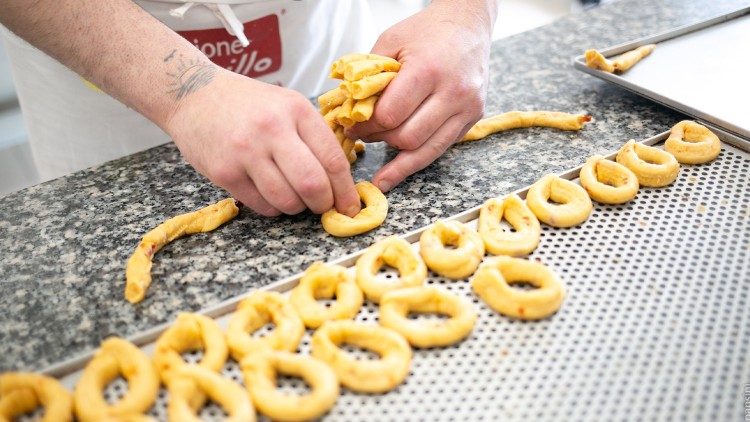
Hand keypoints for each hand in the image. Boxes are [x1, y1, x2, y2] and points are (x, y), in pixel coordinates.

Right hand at [166, 68, 360, 216]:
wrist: (193, 94)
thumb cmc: (247, 104)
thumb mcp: (287, 105)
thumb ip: (314, 137)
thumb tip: (340, 181)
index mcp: (296, 110)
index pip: (333, 159)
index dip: (345, 190)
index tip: (350, 205)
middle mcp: (272, 130)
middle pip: (313, 185)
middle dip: (324, 204)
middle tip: (323, 207)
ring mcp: (246, 152)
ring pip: (287, 201)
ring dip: (297, 208)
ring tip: (293, 197)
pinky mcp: (225, 172)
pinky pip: (261, 206)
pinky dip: (273, 208)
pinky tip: (270, 194)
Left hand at [346, 0, 494, 191]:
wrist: (468, 24)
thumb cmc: (426, 31)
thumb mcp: (390, 42)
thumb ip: (371, 76)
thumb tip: (350, 111)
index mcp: (428, 70)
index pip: (390, 115)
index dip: (366, 125)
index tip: (353, 126)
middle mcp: (453, 92)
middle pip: (407, 137)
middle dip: (380, 140)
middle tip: (364, 136)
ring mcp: (467, 108)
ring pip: (426, 151)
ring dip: (398, 159)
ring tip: (380, 172)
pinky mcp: (473, 118)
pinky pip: (441, 148)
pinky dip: (417, 160)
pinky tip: (398, 172)